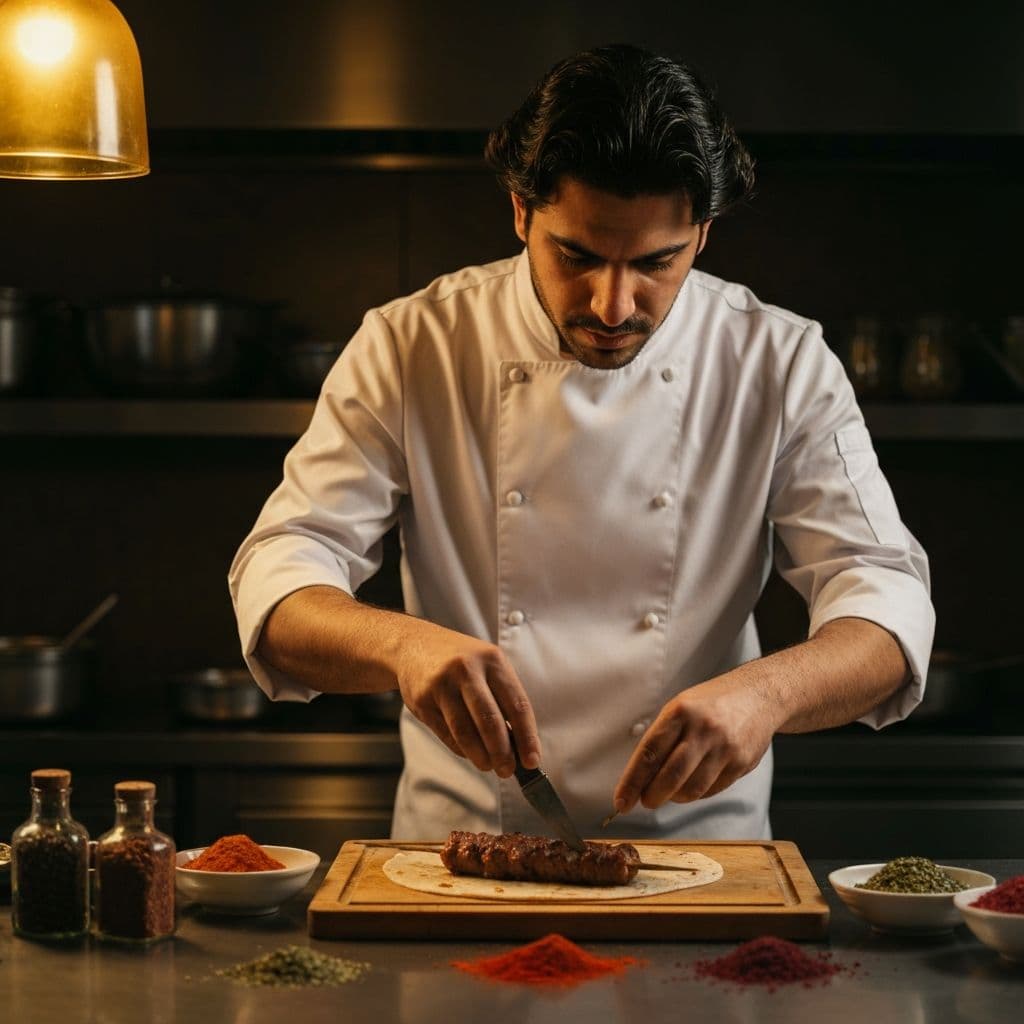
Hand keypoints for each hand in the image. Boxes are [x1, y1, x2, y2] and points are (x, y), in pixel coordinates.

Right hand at [394, 620, 540, 777]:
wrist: (414, 645)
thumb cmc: (461, 662)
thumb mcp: (487, 666)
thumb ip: (503, 699)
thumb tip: (519, 744)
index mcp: (492, 660)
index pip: (517, 704)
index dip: (527, 737)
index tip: (532, 760)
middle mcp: (467, 669)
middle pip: (490, 720)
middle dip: (502, 752)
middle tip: (507, 770)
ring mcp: (442, 684)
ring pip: (465, 731)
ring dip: (480, 756)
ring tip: (488, 766)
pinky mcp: (422, 700)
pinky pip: (446, 733)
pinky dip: (461, 749)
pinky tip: (469, 753)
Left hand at [612, 671, 781, 811]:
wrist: (759, 695)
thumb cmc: (711, 703)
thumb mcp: (681, 707)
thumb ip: (663, 738)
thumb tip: (640, 776)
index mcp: (680, 712)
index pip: (649, 753)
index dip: (632, 782)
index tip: (622, 800)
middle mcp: (703, 729)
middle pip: (671, 775)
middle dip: (652, 795)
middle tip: (645, 801)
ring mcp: (725, 747)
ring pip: (692, 789)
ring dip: (675, 798)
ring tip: (668, 793)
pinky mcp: (742, 762)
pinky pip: (712, 790)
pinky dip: (697, 794)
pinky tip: (691, 786)